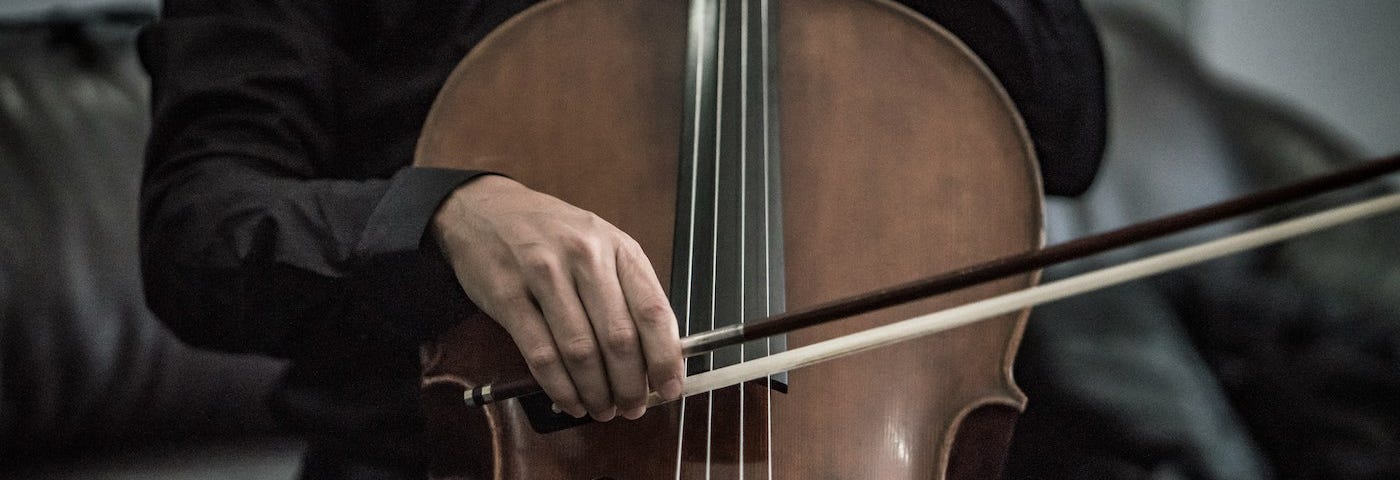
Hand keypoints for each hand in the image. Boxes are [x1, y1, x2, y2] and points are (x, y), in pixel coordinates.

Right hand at [432, 175, 683, 420]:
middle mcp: (584, 257)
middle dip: (630, 385)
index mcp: (618, 247)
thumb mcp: (602, 246)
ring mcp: (543, 274)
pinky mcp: (508, 295)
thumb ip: (629, 293)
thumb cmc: (553, 235)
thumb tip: (658, 354)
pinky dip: (560, 388)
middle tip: (632, 408)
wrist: (486, 209)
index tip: (670, 388)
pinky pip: (541, 354)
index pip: (653, 310)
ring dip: (596, 392)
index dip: (665, 358)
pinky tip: (570, 401)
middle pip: (618, 338)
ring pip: (580, 351)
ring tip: (602, 408)